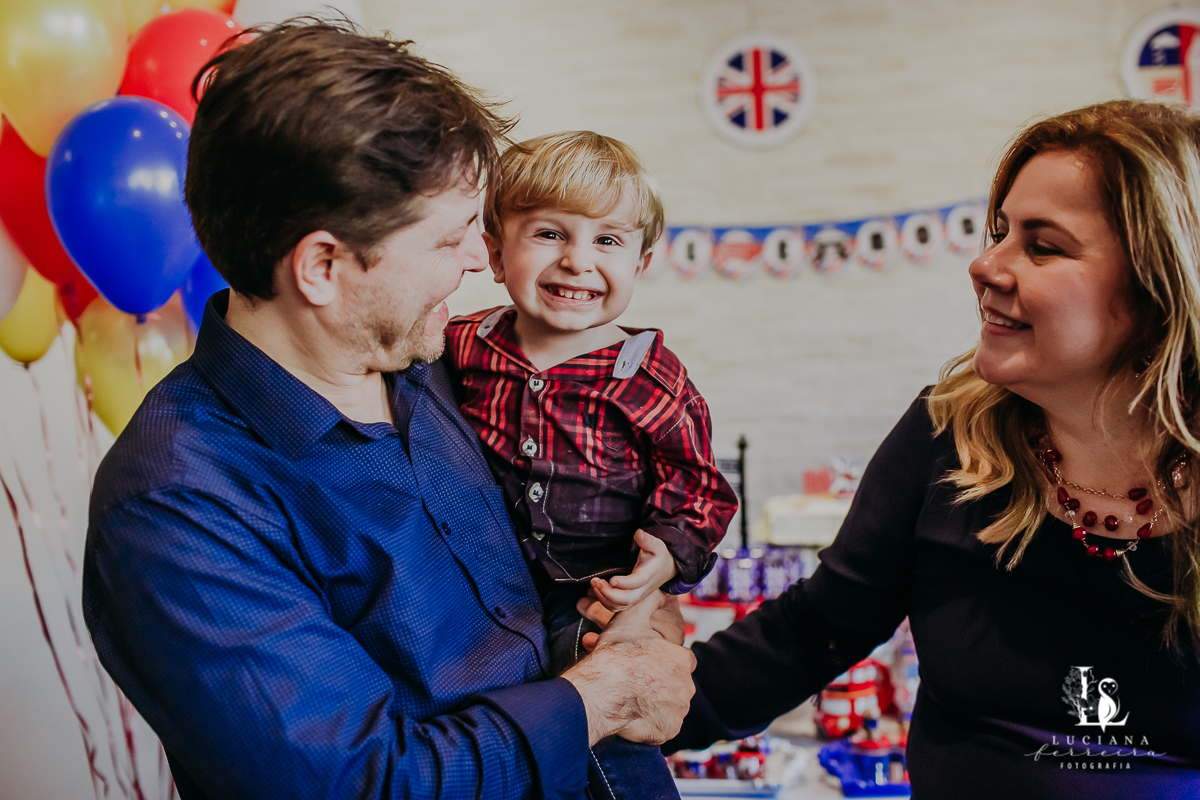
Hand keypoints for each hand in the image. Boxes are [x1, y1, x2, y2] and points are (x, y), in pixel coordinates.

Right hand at [562, 590, 695, 745]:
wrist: (602, 690)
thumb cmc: (617, 654)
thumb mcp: (632, 618)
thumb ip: (650, 602)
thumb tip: (662, 591)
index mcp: (682, 659)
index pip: (681, 661)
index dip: (663, 662)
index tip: (647, 665)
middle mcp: (687, 686)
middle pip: (676, 685)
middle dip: (661, 684)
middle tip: (636, 682)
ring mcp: (678, 710)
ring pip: (670, 706)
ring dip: (656, 703)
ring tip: (632, 699)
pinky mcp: (668, 730)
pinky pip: (662, 726)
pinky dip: (652, 723)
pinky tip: (634, 715)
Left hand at [589, 529, 677, 612]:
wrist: (665, 570)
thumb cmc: (658, 556)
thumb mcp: (656, 545)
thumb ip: (647, 540)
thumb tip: (638, 533)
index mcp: (648, 575)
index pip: (637, 582)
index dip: (624, 583)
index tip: (612, 580)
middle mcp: (641, 590)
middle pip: (626, 600)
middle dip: (609, 593)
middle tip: (597, 582)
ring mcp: (635, 597)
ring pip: (619, 606)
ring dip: (603, 597)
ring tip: (594, 583)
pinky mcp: (629, 600)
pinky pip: (615, 607)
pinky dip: (603, 601)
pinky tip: (596, 590)